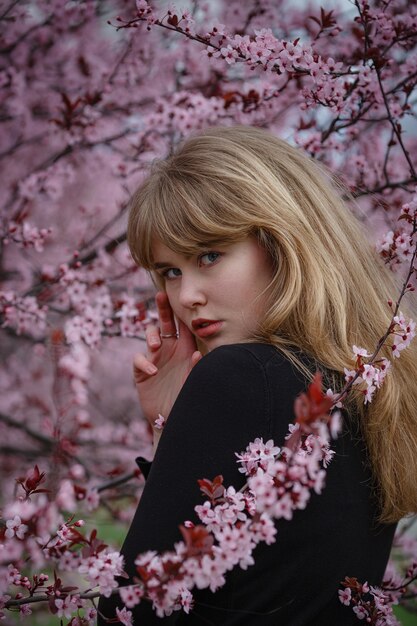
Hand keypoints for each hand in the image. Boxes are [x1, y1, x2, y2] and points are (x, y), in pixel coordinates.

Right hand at [133, 292, 202, 438]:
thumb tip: (199, 355)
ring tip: (155, 344)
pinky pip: (140, 359)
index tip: (182, 296)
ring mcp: (155, 358)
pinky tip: (153, 371)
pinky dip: (145, 362)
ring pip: (150, 336)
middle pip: (165, 323)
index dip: (182, 312)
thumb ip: (197, 368)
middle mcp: (170, 349)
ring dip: (152, 336)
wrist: (172, 418)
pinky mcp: (143, 371)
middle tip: (160, 295)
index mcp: (186, 348)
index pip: (183, 325)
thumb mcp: (195, 381)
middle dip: (163, 309)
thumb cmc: (188, 396)